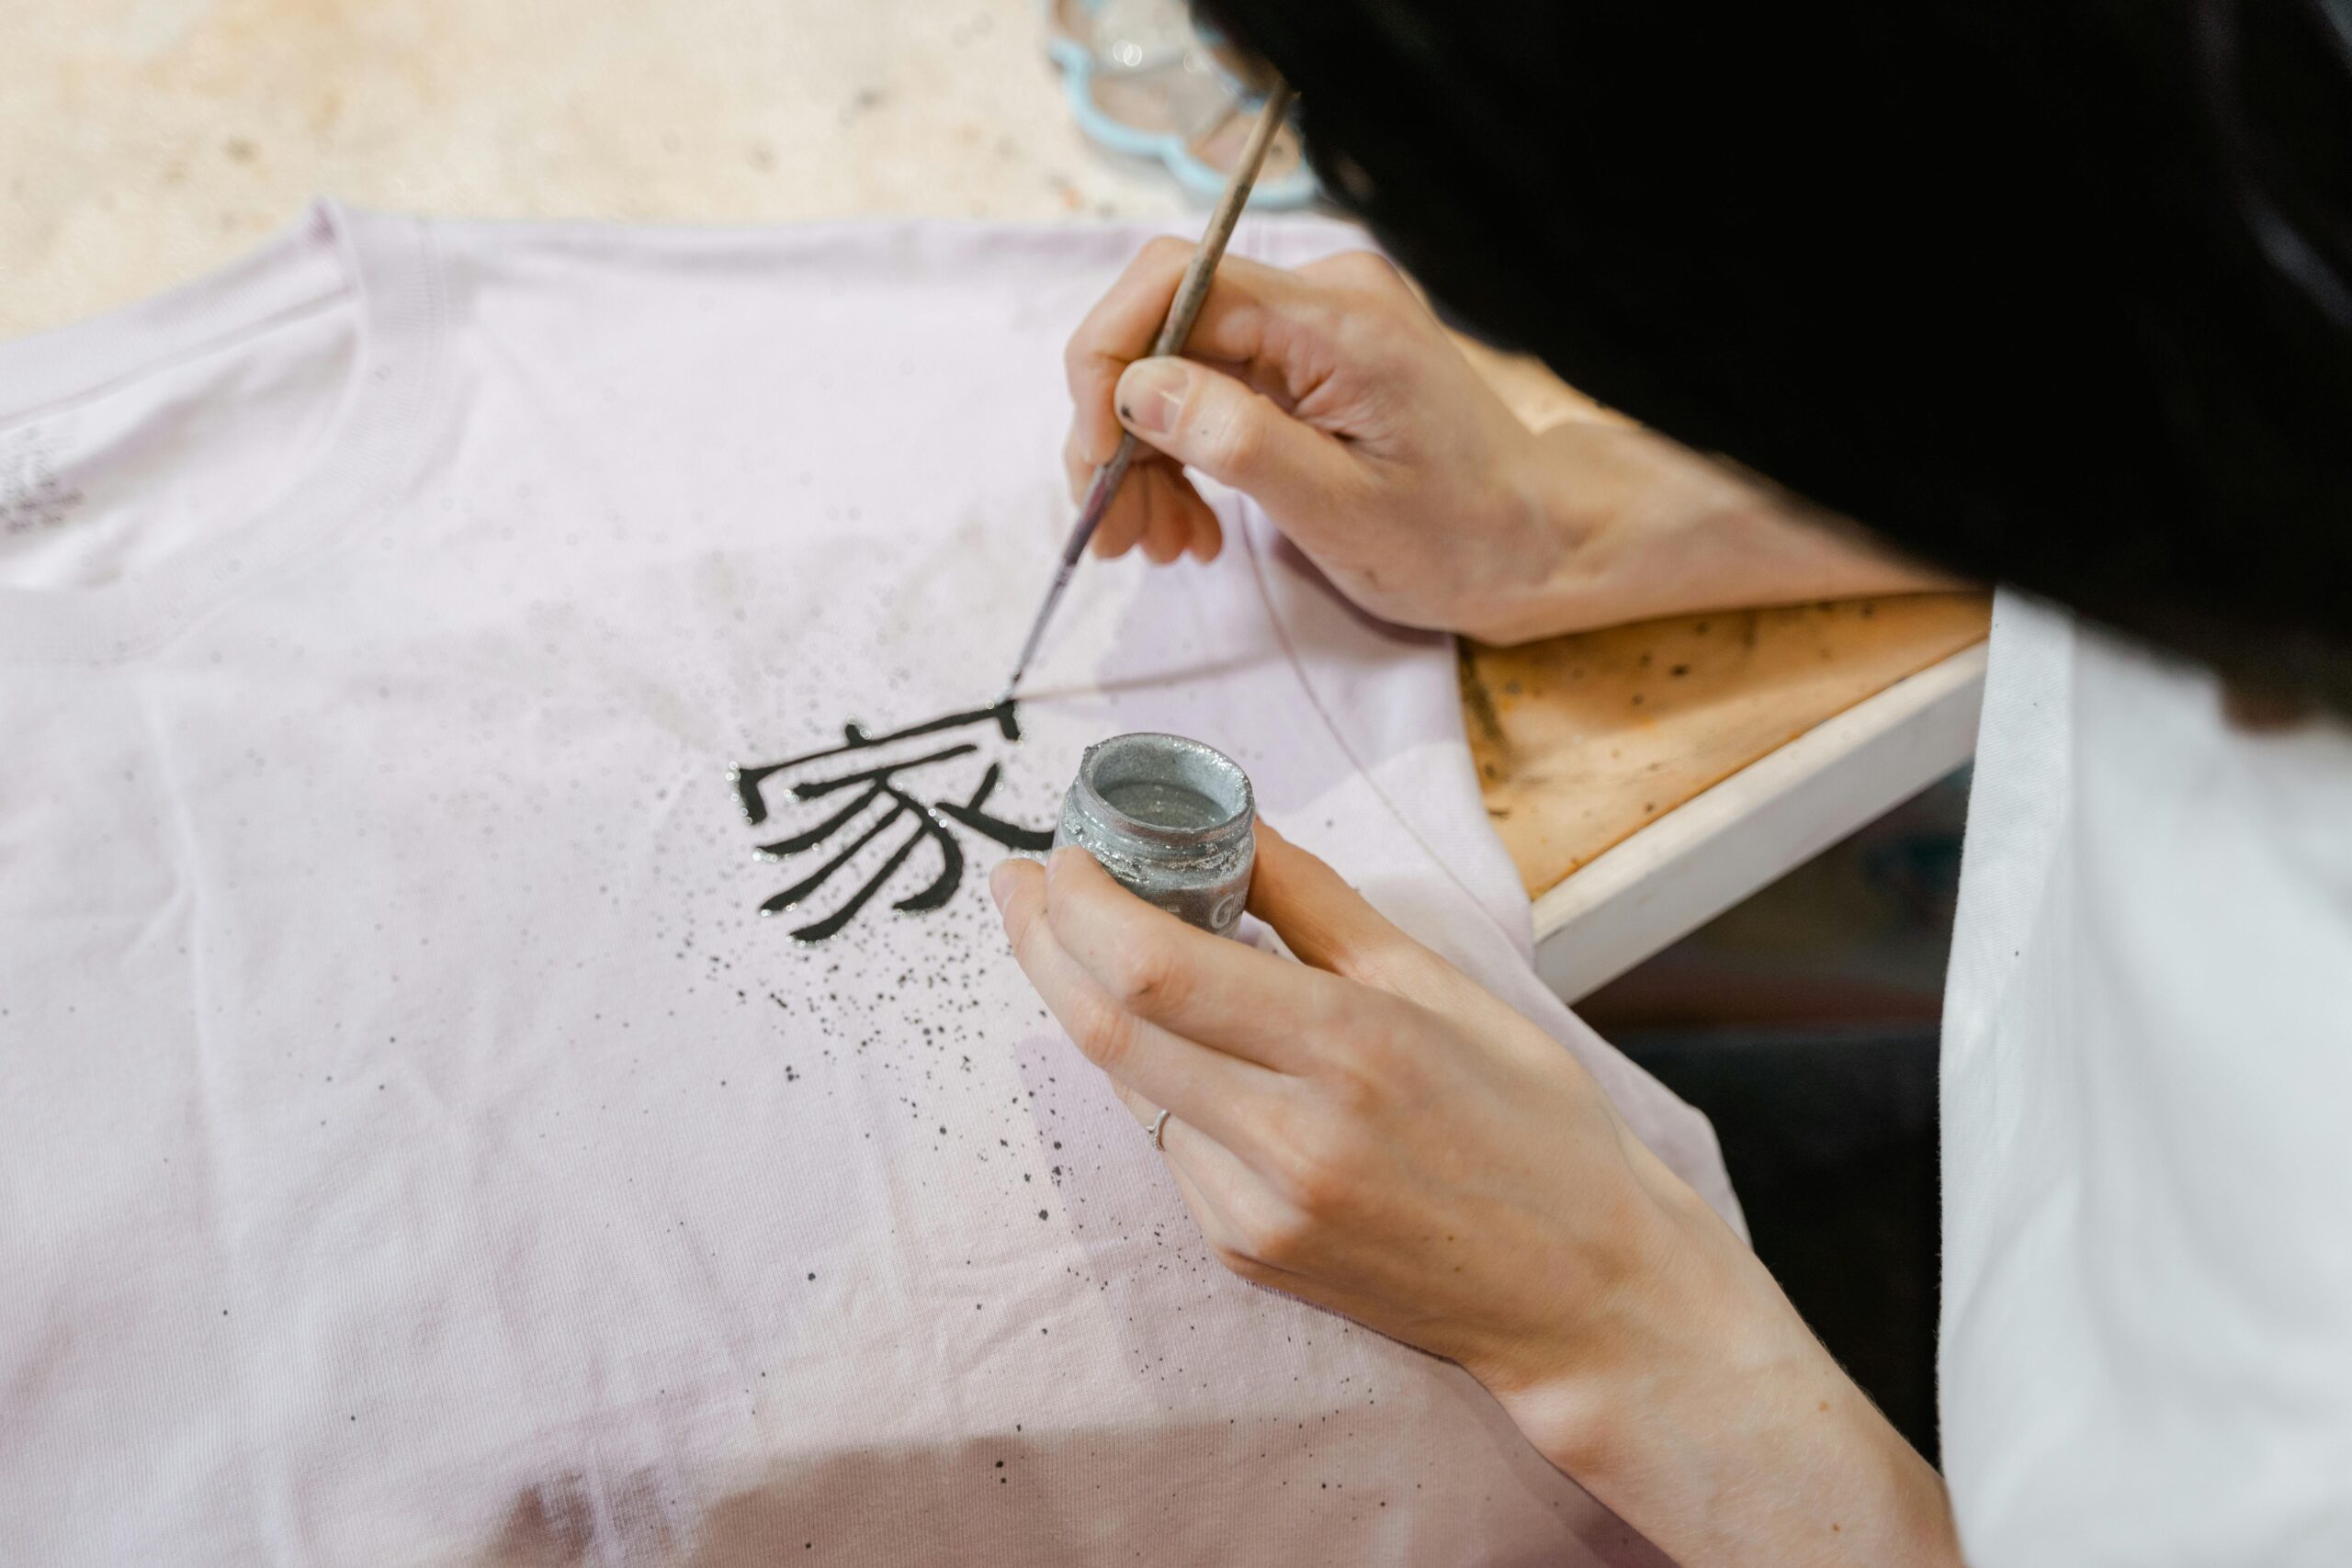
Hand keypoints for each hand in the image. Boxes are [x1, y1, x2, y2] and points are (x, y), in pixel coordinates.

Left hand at [990, 827, 1962, 1565]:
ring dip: (1085, 1004)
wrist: (1585, 1295)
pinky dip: (1153, 1078)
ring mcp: (1259, 1210)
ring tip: (1075, 933)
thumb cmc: (1536, 1124)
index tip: (1063, 850)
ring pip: (1128, 1088)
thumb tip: (1232, 822)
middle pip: (1108, 1027)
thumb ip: (1317, 903)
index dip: (1083, 902)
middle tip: (1020, 880)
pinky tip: (1168, 1035)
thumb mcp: (1442, 985)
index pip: (1158, 966)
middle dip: (1042, 942)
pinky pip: (1169, 1147)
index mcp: (1352, 1048)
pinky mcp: (1247, 1254)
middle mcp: (1291, 1138)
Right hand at [1064, 241, 1958, 641]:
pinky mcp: (1314, 362)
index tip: (1092, 460)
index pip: (1175, 283)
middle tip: (1112, 533)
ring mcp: (1319, 327)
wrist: (1542, 545)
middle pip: (1164, 329)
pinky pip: (1215, 389)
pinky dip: (1187, 457)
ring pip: (1178, 367)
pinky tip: (1192, 528)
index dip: (1107, 363)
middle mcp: (1325, 299)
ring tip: (1155, 546)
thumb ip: (1239, 442)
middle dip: (1118, 430)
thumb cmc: (1462, 540)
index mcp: (1337, 321)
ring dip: (1146, 458)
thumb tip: (1138, 390)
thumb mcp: (1343, 512)